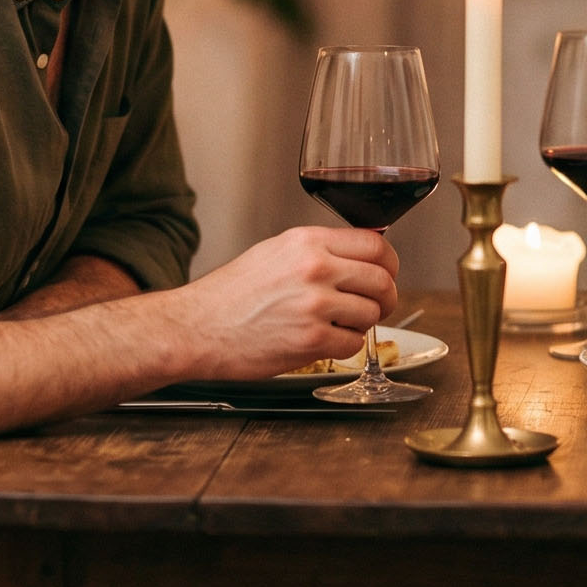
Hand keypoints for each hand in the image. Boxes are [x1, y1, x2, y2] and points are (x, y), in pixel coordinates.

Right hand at [166, 225, 400, 380]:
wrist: (198, 327)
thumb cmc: (231, 294)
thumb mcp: (276, 252)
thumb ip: (319, 251)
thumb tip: (361, 256)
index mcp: (307, 241)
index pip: (375, 244)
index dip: (389, 262)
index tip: (387, 272)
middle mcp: (315, 268)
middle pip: (381, 280)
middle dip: (385, 296)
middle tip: (376, 305)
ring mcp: (315, 305)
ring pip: (371, 314)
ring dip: (361, 323)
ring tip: (337, 324)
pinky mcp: (311, 341)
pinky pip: (353, 343)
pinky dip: (344, 345)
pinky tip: (322, 340)